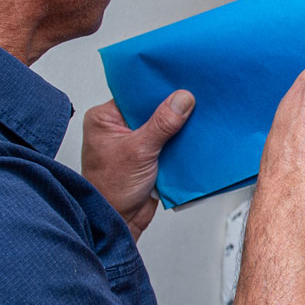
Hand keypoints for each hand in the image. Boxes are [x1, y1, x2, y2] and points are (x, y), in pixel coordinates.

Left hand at [80, 91, 193, 238]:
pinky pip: (168, 143)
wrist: (118, 223)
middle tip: (194, 97)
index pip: (134, 93)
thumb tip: (181, 99)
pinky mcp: (149, 157)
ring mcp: (134, 143)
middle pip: (150, 109)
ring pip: (162, 126)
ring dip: (178, 127)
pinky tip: (194, 136)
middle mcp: (118, 128)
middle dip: (171, 108)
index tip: (179, 81)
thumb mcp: (139, 150)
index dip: (157, 87)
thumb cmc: (111, 190)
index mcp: (105, 119)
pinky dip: (180, 142)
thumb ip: (162, 124)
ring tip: (199, 115)